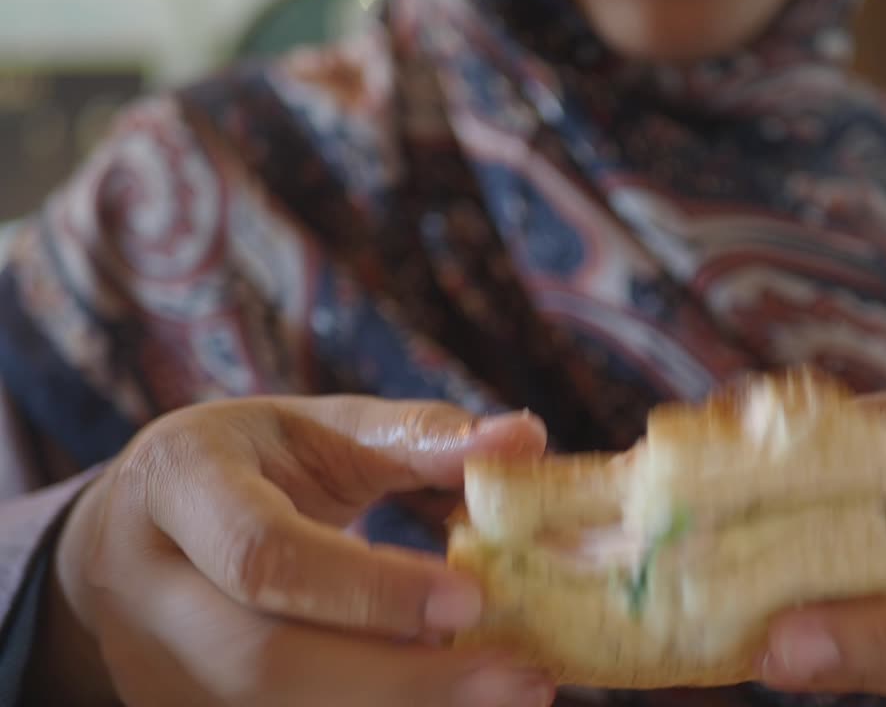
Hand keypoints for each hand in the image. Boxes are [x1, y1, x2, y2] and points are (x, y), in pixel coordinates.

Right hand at [42, 396, 554, 706]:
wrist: (136, 529)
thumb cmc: (248, 466)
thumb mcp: (319, 428)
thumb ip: (417, 436)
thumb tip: (525, 437)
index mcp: (179, 486)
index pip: (263, 556)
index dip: (368, 587)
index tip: (472, 598)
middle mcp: (150, 590)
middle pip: (267, 662)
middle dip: (402, 680)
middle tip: (519, 678)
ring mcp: (158, 670)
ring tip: (504, 690)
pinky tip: (449, 697)